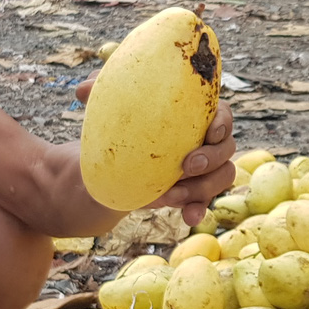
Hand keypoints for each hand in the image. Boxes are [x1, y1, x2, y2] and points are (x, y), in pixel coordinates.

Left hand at [77, 80, 235, 225]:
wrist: (110, 161)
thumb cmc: (117, 124)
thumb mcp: (109, 106)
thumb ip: (100, 91)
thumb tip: (81, 90)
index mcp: (195, 114)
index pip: (223, 114)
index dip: (223, 123)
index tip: (209, 132)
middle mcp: (205, 140)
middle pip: (226, 148)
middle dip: (211, 158)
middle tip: (186, 165)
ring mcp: (202, 168)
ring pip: (221, 176)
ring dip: (202, 187)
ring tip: (172, 196)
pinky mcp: (192, 191)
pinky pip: (206, 201)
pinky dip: (199, 209)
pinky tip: (187, 218)